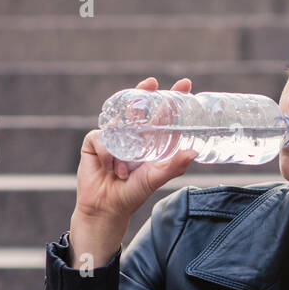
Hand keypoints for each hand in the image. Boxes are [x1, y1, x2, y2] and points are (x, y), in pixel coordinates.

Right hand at [75, 76, 197, 222]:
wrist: (106, 207)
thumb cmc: (133, 193)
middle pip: (139, 107)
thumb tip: (194, 152)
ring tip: (127, 168)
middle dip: (145, 92)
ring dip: (124, 141)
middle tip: (152, 82)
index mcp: (150, 142)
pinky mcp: (94, 142)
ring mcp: (112, 136)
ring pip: (119, 121)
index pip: (162, 116)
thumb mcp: (156, 178)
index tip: (185, 84)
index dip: (172, 100)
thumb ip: (174, 165)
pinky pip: (102, 138)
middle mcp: (132, 136)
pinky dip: (108, 155)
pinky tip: (111, 169)